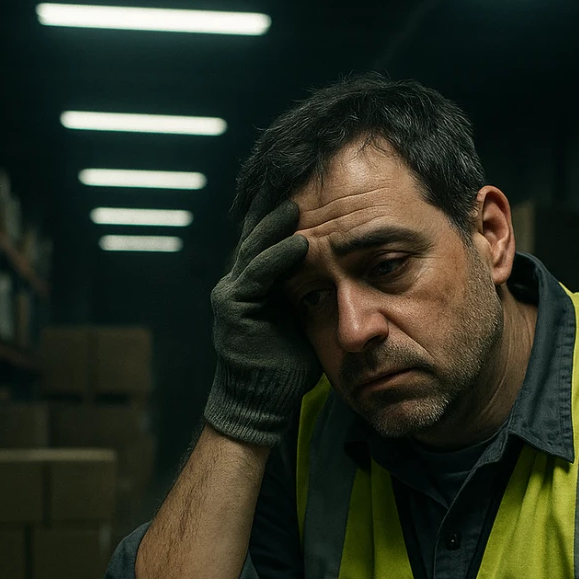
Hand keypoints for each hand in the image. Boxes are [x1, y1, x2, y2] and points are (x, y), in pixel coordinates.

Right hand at [202, 193, 320, 446]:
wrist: (262, 400)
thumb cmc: (287, 364)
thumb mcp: (303, 319)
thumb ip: (312, 291)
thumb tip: (346, 271)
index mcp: (255, 280)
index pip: (269, 235)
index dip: (286, 212)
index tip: (310, 187)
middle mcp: (238, 280)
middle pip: (258, 231)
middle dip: (276, 205)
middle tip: (300, 178)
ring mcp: (232, 292)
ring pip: (256, 247)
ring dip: (278, 224)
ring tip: (300, 203)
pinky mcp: (234, 307)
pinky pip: (258, 274)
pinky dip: (278, 257)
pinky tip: (299, 242)